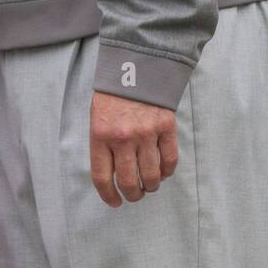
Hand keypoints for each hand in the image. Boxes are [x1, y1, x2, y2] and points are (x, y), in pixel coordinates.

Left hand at [89, 92, 177, 206]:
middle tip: (134, 195)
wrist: (135, 66)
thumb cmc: (113, 95)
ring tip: (149, 185)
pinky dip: (167, 172)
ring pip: (151, 176)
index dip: (109, 196)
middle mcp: (123, 137)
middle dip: (132, 195)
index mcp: (100, 134)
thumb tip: (112, 177)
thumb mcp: (98, 118)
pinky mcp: (166, 128)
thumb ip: (103, 145)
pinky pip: (170, 161)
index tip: (115, 202)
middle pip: (129, 182)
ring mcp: (146, 133)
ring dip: (151, 186)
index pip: (102, 177)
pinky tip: (162, 172)